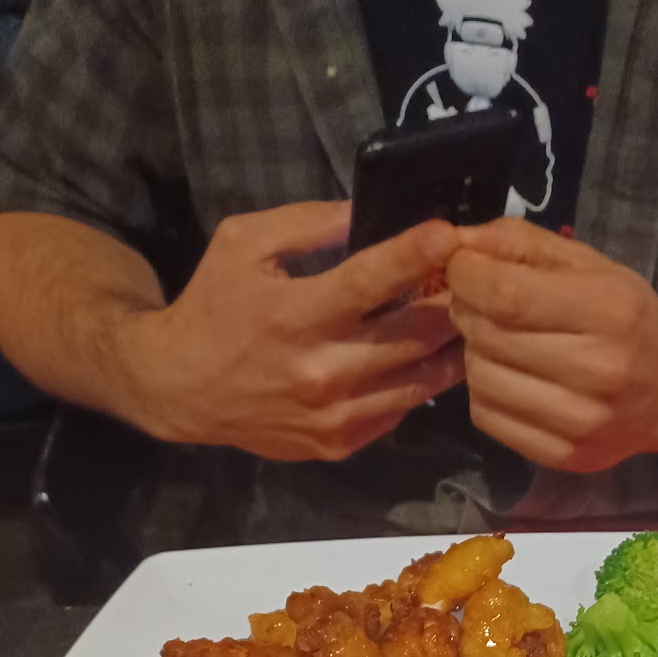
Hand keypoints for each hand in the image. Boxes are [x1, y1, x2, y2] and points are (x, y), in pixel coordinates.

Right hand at [118, 201, 462, 460]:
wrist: (180, 388)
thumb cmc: (214, 305)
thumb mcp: (243, 243)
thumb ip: (308, 223)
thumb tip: (371, 211)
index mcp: (294, 316)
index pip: (369, 281)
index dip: (415, 255)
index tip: (451, 234)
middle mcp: (319, 372)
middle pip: (412, 337)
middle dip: (453, 304)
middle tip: (477, 280)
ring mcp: (333, 416)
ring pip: (419, 382)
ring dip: (451, 348)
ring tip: (473, 319)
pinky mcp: (339, 444)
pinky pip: (399, 411)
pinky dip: (420, 383)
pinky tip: (430, 357)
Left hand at [446, 219, 657, 471]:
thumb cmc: (631, 319)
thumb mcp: (591, 265)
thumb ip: (523, 245)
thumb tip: (459, 242)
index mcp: (608, 311)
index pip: (506, 295)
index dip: (468, 276)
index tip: (464, 267)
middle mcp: (597, 370)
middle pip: (488, 336)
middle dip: (468, 309)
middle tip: (481, 302)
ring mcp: (580, 421)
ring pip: (481, 378)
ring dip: (475, 352)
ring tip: (500, 341)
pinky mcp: (563, 455)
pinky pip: (487, 417)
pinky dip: (485, 392)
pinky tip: (510, 377)